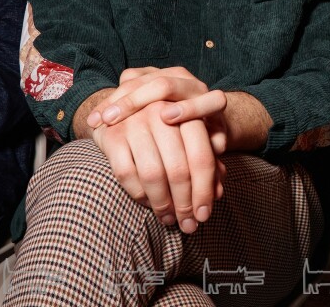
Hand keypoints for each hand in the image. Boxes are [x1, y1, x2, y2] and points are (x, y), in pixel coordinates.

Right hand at [87, 67, 227, 232]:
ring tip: (169, 218)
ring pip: (153, 174)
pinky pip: (126, 173)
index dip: (204, 189)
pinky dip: (138, 194)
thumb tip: (217, 192)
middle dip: (184, 203)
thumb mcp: (192, 134)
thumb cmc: (167, 124)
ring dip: (162, 204)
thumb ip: (208, 159)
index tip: (204, 214)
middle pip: (179, 169)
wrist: (122, 104)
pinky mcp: (112, 134)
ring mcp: (135, 120)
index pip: (202, 156)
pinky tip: (147, 202)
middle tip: (187, 225)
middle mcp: (162, 110)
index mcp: (189, 109)